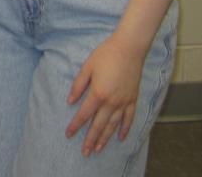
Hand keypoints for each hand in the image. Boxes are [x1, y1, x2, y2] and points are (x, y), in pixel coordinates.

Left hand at [65, 35, 145, 155]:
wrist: (129, 48)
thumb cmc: (106, 55)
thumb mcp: (87, 67)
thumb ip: (78, 85)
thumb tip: (70, 101)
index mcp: (98, 93)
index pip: (84, 114)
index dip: (75, 125)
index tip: (68, 134)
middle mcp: (111, 102)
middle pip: (98, 125)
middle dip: (90, 140)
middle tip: (85, 152)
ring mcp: (124, 102)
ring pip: (113, 125)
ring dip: (105, 138)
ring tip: (98, 149)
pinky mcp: (133, 99)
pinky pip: (129, 119)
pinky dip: (125, 129)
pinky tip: (120, 138)